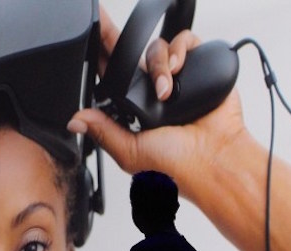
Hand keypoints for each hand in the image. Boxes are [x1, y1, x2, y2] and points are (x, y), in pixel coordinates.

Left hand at [70, 7, 250, 201]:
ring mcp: (180, 80)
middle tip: (141, 79)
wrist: (214, 160)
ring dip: (159, 64)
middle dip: (134, 61)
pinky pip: (186, 42)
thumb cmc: (178, 167)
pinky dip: (181, 50)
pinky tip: (180, 70)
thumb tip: (75, 121)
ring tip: (166, 90)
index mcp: (137, 110)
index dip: (107, 63)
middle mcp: (157, 93)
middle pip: (137, 58)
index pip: (117, 78)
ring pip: (158, 49)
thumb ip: (103, 132)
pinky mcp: (202, 68)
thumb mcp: (130, 152)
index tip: (100, 50)